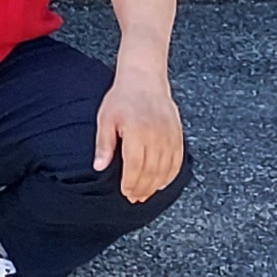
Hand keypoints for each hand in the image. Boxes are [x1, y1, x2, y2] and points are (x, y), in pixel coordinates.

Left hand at [95, 61, 185, 204]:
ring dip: (156, 185)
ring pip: (165, 169)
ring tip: (146, 193)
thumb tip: (99, 167)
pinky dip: (171, 175)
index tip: (125, 193)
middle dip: (143, 188)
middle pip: (151, 170)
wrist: (144, 78)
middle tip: (135, 198)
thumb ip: (104, 144)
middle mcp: (156, 135)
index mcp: (137, 131)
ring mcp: (170, 135)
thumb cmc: (122, 98)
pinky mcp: (178, 134)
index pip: (135, 166)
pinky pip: (177, 160)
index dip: (131, 183)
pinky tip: (162, 183)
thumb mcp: (106, 118)